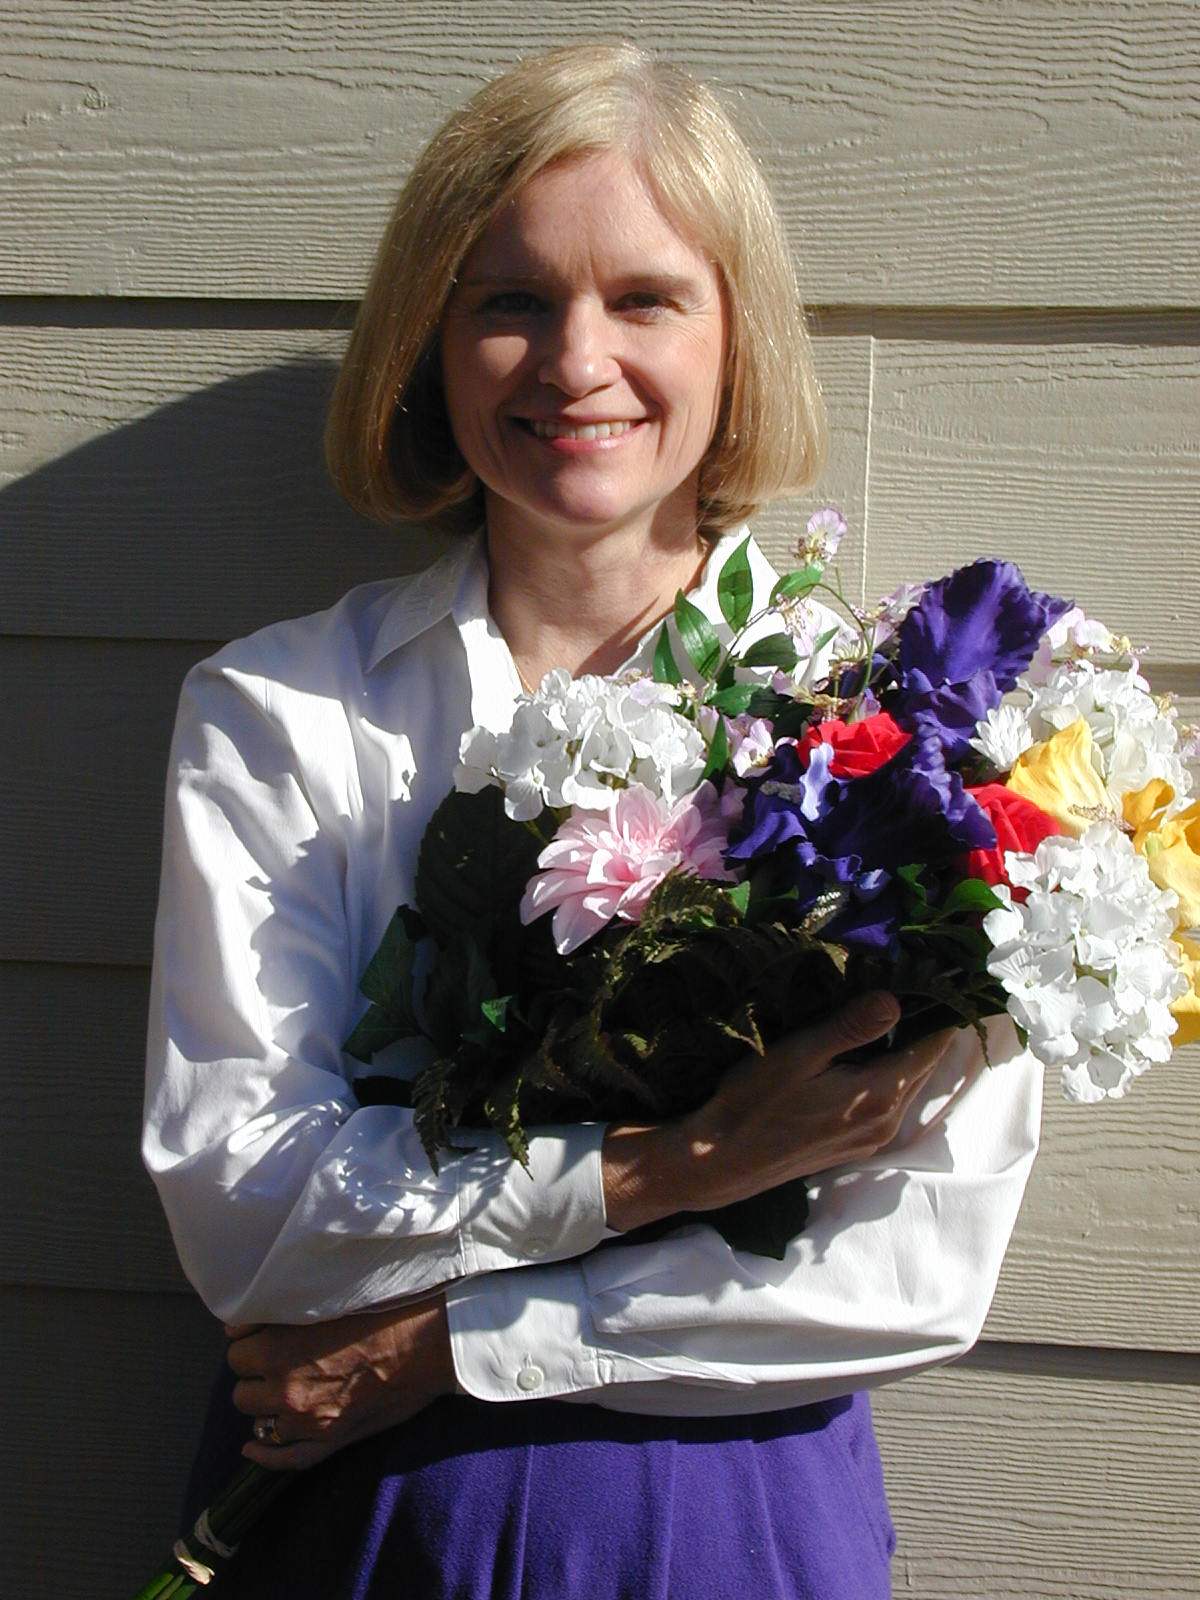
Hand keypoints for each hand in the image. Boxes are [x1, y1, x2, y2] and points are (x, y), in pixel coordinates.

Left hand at [226, 1293, 455, 1470]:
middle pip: (241, 1389)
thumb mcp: (323, 1299)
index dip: (249, 1341)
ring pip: (258, 1422)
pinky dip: (264, 1455)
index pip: (234, 1351)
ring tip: (285, 1387)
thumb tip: (241, 1327)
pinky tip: (252, 1449)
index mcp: (278, 1350)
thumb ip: (276, 1315)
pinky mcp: (330, 1440)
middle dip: (255, 1374)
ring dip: (266, 1405)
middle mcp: (286, 1390)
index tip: (262, 1335)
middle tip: (277, 1359)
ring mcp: (307, 1422)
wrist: (430, 1341)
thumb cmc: (383, 1311)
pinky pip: (283, 1460)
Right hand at [603, 992, 953, 1231]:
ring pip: (906, 1085)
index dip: (940, 1011)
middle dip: (925, 1027)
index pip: (931, 1047)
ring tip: (892, 1011)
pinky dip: (888, 1074)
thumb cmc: (752, 1103)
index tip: (939, 976)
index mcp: (880, 1096)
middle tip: (917, 983)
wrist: (719, 1162)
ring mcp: (872, 1139)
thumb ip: (850, 1028)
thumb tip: (896, 1000)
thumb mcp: (797, 1054)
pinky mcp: (855, 1147)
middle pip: (924, 1067)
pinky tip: (865, 1054)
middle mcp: (887, 1123)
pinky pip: (889, 1103)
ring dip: (905, 1051)